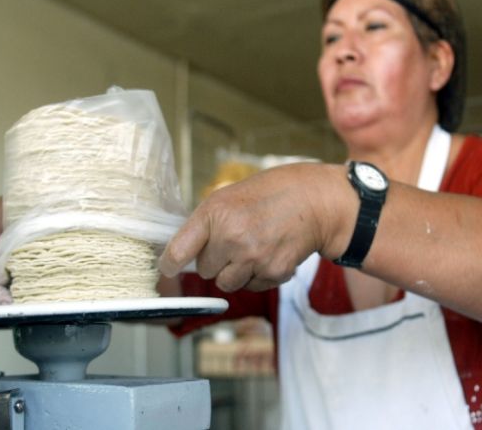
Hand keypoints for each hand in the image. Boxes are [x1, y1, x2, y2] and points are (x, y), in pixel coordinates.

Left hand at [159, 163, 348, 291]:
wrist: (314, 200)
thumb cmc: (269, 194)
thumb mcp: (228, 197)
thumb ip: (204, 225)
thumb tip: (180, 255)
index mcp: (215, 213)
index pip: (179, 250)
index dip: (169, 264)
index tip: (167, 269)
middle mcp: (232, 237)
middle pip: (204, 271)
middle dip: (216, 260)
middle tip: (235, 239)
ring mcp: (253, 257)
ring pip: (226, 284)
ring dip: (235, 272)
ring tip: (253, 247)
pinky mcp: (273, 272)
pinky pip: (251, 286)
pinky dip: (258, 275)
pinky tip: (270, 252)